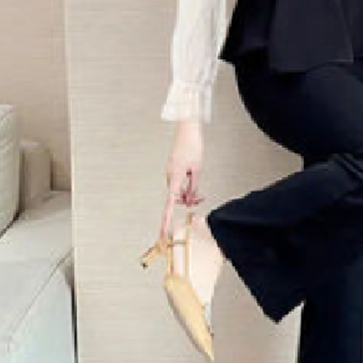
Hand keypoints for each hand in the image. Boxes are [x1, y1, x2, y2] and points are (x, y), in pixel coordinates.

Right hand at [162, 120, 204, 240]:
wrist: (187, 129)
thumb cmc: (193, 146)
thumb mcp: (197, 169)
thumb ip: (193, 187)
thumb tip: (189, 200)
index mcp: (173, 177)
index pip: (169, 204)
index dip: (166, 220)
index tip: (163, 234)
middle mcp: (169, 176)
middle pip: (175, 198)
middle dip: (187, 200)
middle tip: (200, 198)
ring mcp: (169, 172)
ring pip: (177, 191)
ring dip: (188, 193)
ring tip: (199, 190)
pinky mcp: (172, 169)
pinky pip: (177, 183)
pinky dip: (185, 186)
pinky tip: (193, 181)